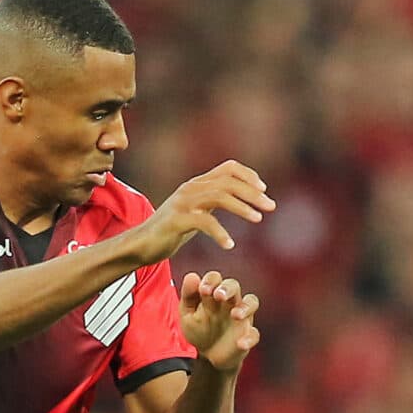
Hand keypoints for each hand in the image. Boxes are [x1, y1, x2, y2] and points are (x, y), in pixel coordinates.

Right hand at [128, 161, 274, 262]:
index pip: (228, 168)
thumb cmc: (171, 231)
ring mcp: (182, 203)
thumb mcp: (196, 212)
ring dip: (242, 207)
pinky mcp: (176, 220)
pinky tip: (230, 245)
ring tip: (258, 219)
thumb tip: (238, 200)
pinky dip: (220, 232)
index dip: (249, 175)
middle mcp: (191, 188)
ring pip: (219, 196)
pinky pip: (204, 222)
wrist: (141, 244)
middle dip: (253, 193)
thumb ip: (213, 203)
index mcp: (198, 184)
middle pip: (228, 181)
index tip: (264, 190)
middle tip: (271, 207)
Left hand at [180, 269, 260, 371]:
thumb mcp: (187, 314)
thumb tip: (192, 276)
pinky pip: (254, 334)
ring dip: (245, 307)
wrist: (208, 355)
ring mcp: (241, 317)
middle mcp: (229, 302)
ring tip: (235, 315)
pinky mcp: (247, 335)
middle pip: (234, 286)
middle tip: (219, 295)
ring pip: (251, 303)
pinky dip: (249, 338)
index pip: (215, 279)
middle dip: (227, 288)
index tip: (203, 289)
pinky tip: (241, 343)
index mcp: (213, 294)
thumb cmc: (199, 330)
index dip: (211, 281)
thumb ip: (188, 295)